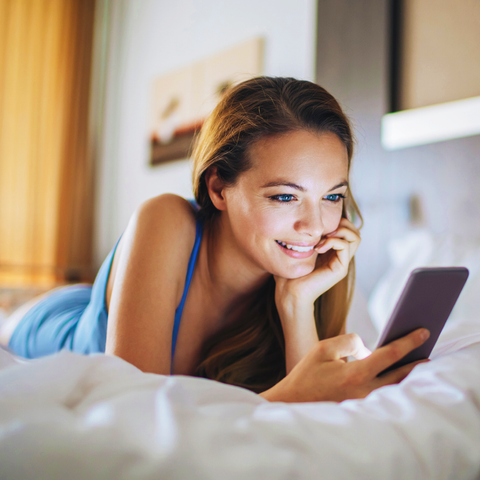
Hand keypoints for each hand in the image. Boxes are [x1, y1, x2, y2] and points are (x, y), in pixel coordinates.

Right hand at [260, 328, 429, 402]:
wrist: (293, 403)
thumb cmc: (307, 374)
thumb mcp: (324, 349)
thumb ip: (350, 341)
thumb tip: (368, 348)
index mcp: (356, 374)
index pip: (390, 354)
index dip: (408, 341)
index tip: (423, 331)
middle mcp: (365, 392)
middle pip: (400, 375)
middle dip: (417, 362)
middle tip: (429, 350)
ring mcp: (364, 403)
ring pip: (394, 387)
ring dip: (406, 374)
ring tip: (416, 362)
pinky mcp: (360, 408)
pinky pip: (382, 394)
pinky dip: (392, 383)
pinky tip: (395, 375)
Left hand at [274, 217, 360, 309]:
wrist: (289, 292)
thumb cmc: (290, 272)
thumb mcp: (299, 249)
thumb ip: (306, 237)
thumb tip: (305, 222)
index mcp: (332, 251)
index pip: (347, 229)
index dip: (337, 221)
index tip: (319, 226)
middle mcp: (340, 256)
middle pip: (355, 232)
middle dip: (342, 224)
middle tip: (324, 231)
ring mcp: (341, 263)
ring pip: (355, 237)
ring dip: (339, 231)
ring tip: (323, 238)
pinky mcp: (340, 269)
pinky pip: (345, 246)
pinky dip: (332, 241)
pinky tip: (318, 248)